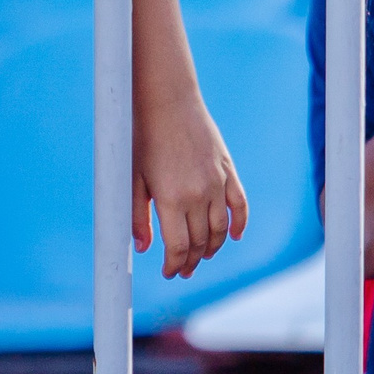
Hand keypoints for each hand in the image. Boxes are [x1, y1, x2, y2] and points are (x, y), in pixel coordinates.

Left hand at [134, 89, 249, 278]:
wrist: (168, 101)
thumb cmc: (143, 138)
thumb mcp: (133, 179)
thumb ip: (136, 215)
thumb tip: (143, 248)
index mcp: (171, 199)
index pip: (178, 247)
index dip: (174, 265)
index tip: (169, 272)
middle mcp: (198, 194)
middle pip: (200, 242)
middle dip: (192, 261)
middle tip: (184, 270)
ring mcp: (216, 183)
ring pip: (220, 229)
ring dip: (213, 248)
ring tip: (203, 257)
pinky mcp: (228, 171)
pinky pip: (240, 205)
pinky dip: (239, 224)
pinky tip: (234, 236)